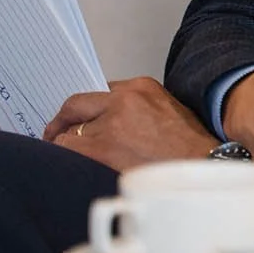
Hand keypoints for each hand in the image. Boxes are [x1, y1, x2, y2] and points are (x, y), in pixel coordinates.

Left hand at [44, 77, 218, 171]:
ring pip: (68, 129)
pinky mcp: (103, 148)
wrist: (200, 165)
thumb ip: (138, 106)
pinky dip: (63, 155)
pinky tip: (65, 163)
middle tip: (54, 132)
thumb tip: (110, 117)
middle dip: (63, 120)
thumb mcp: (167, 109)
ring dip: (63, 141)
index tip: (80, 117)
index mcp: (140, 87)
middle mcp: (124, 100)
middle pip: (76, 104)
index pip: (99, 90)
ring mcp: (111, 123)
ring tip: (61, 153)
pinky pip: (68, 148)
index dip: (87, 108)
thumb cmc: (188, 144)